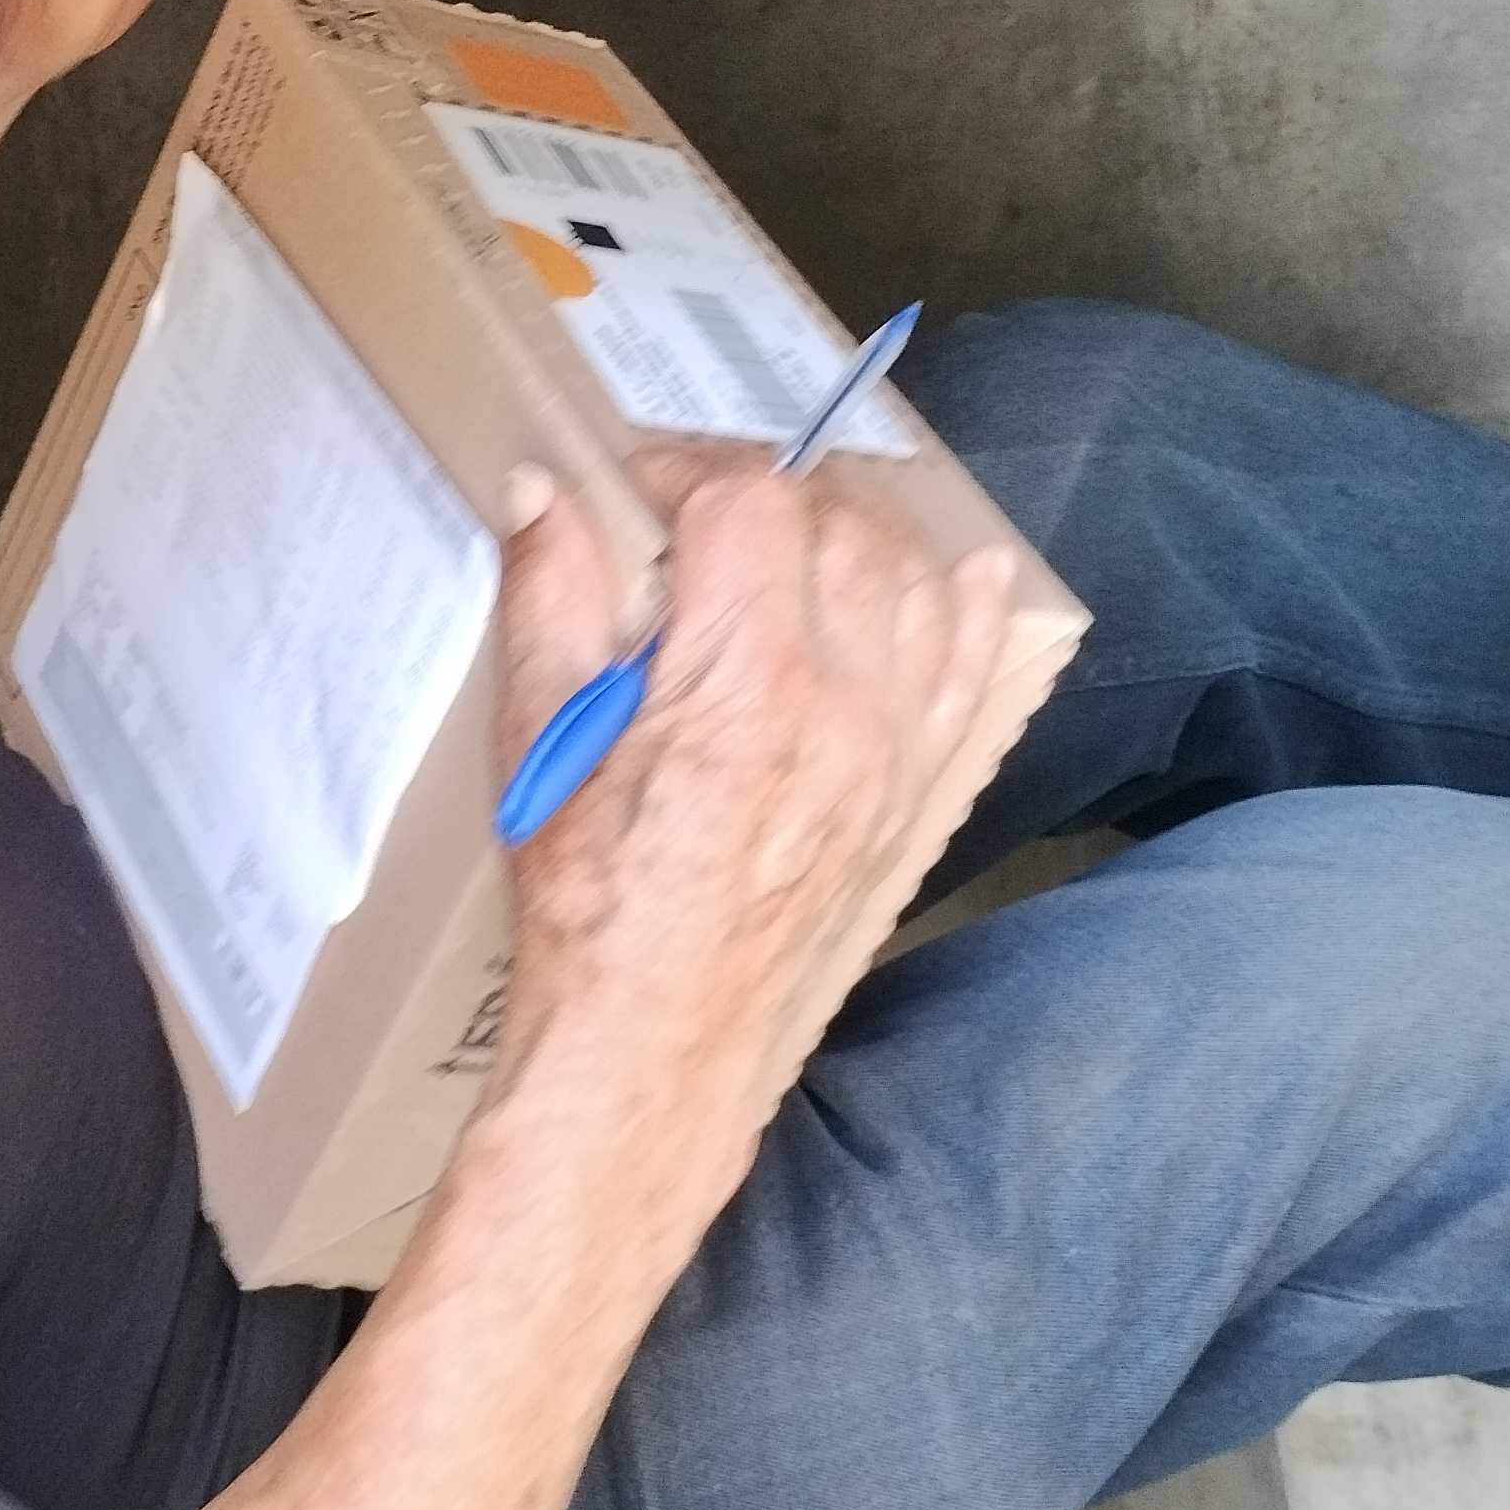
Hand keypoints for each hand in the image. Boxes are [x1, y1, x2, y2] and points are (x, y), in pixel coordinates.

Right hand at [490, 444, 1012, 1181]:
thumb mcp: (538, 742)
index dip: (686, 467)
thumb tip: (543, 488)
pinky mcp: (912, 794)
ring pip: (919, 582)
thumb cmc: (588, 905)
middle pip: (841, 524)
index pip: (746, 501)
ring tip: (804, 525)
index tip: (636, 487)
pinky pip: (970, 673)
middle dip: (769, 489)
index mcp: (743, 680)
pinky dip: (970, 609)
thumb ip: (548, 600)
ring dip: (863, 530)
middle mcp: (843, 703)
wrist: (656, 1041)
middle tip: (701, 506)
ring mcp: (893, 749)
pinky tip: (967, 572)